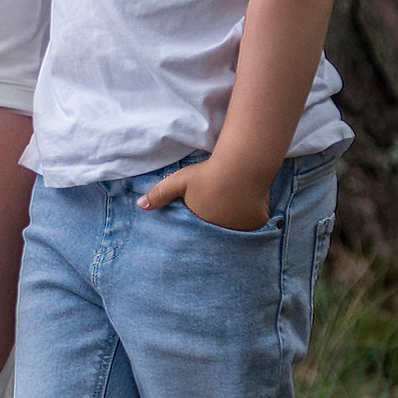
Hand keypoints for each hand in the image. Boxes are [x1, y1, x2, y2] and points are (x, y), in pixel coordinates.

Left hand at [139, 159, 270, 230]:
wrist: (242, 165)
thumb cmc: (208, 174)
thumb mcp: (179, 182)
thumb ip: (159, 194)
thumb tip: (140, 205)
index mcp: (202, 226)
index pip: (197, 233)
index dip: (197, 226)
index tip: (199, 219)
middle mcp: (222, 233)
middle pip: (216, 232)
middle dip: (213, 229)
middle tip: (216, 216)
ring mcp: (241, 229)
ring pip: (234, 231)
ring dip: (231, 225)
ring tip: (230, 213)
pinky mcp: (257, 223)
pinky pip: (251, 227)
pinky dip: (248, 221)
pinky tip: (245, 211)